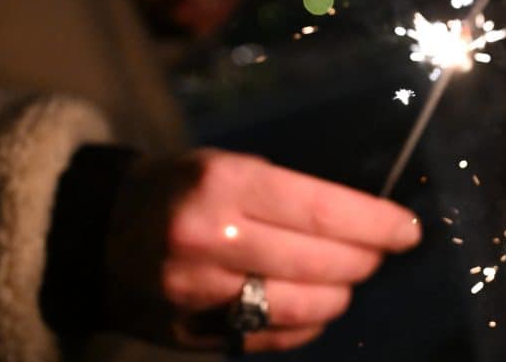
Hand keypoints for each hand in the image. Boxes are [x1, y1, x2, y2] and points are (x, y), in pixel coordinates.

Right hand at [105, 149, 420, 351]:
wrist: (98, 233)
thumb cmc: (181, 190)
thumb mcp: (229, 167)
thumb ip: (290, 194)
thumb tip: (367, 223)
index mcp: (225, 184)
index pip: (324, 211)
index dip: (376, 225)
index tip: (408, 231)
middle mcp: (212, 238)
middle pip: (321, 262)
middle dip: (364, 260)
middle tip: (376, 255)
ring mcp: (201, 292)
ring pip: (304, 306)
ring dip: (340, 296)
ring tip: (344, 281)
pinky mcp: (194, 331)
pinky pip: (274, 337)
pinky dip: (306, 325)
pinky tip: (312, 308)